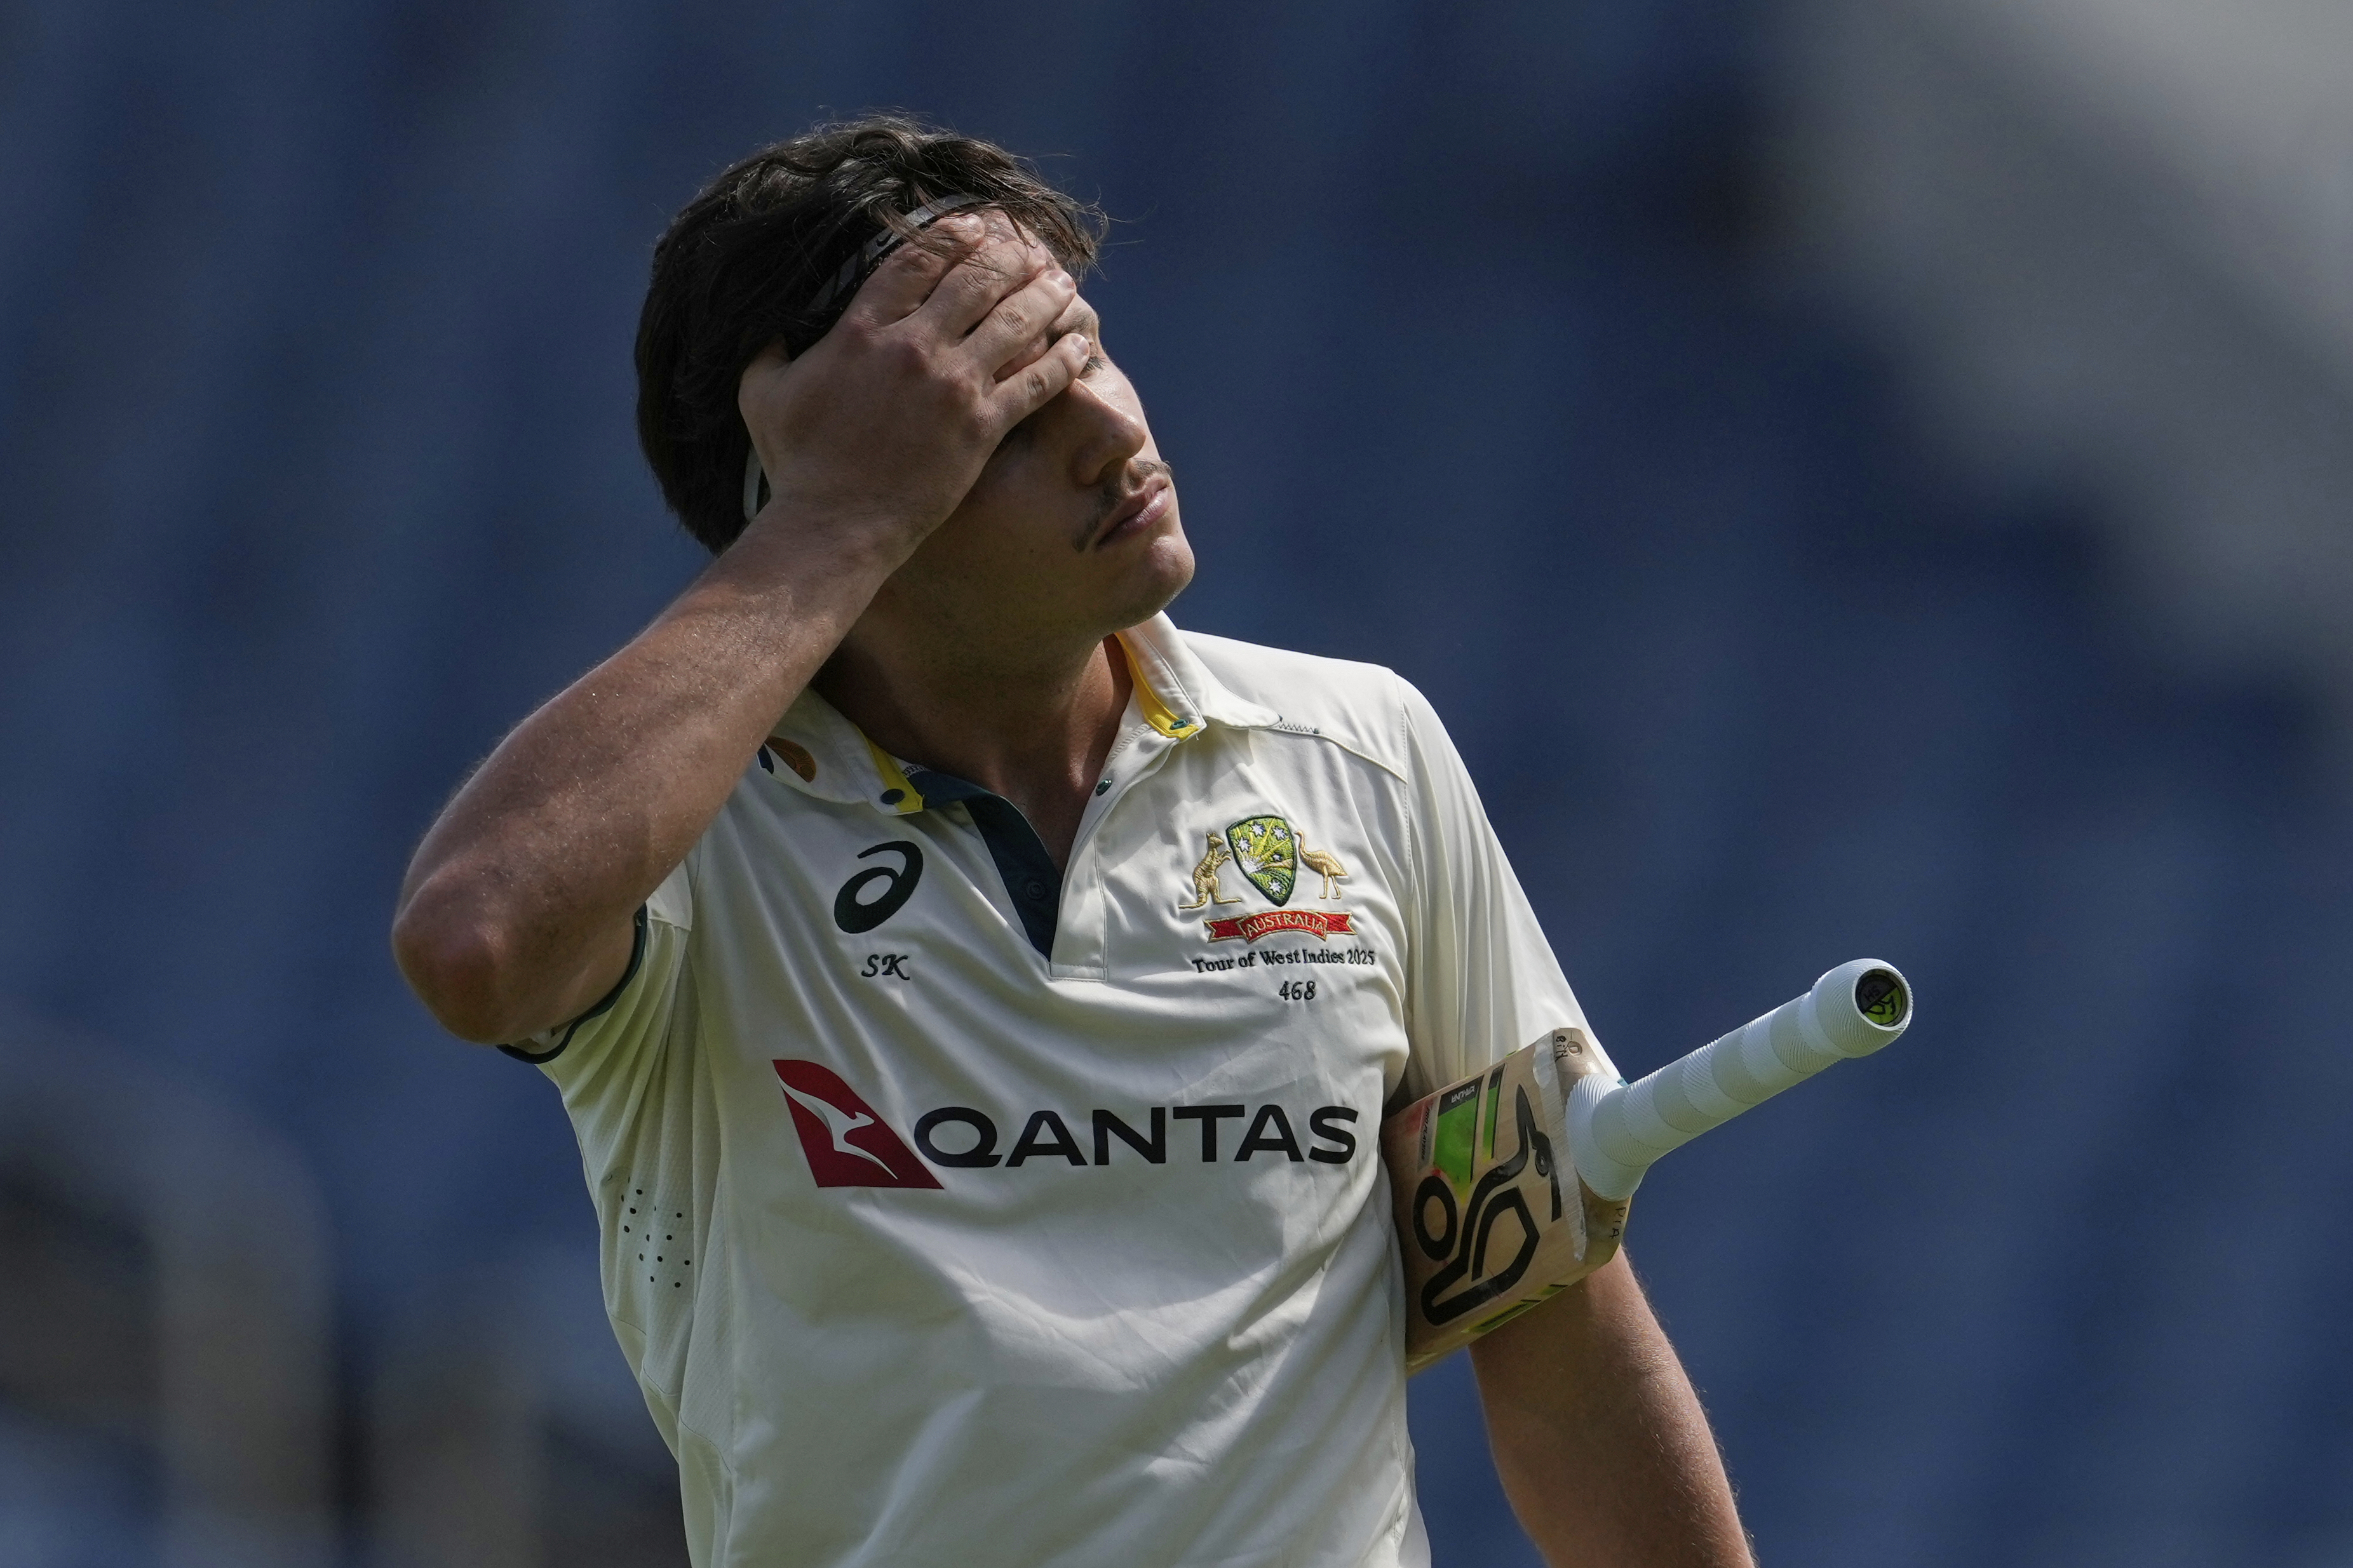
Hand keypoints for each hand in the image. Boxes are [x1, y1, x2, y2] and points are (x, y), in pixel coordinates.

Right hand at [735, 210, 1092, 562]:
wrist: (835, 525)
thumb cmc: (797, 466)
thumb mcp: (763, 394)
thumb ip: (769, 349)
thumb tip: (765, 323)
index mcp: (861, 329)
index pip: (917, 259)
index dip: (953, 235)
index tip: (976, 225)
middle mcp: (913, 346)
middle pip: (976, 278)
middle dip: (1010, 255)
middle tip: (1031, 248)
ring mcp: (952, 385)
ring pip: (1015, 320)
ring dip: (1045, 294)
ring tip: (1063, 282)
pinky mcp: (981, 426)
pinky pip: (1035, 381)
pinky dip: (1062, 357)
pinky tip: (1080, 342)